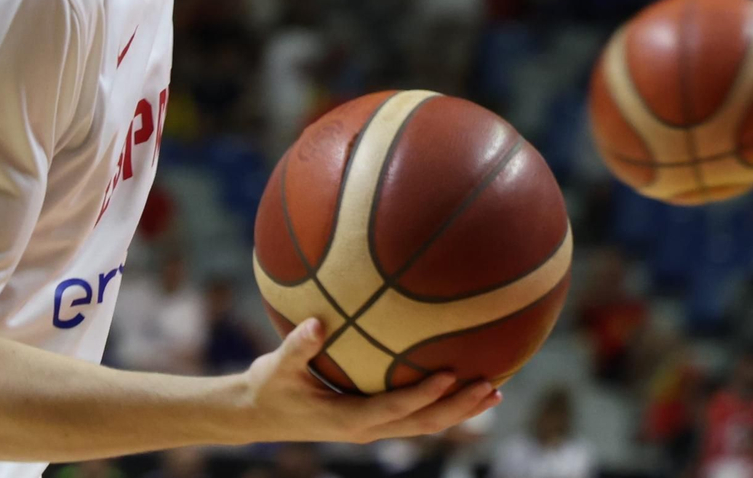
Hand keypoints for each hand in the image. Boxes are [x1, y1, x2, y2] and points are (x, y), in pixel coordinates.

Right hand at [236, 318, 500, 445]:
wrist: (258, 415)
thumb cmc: (267, 388)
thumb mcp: (275, 367)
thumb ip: (296, 347)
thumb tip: (316, 323)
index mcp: (349, 419)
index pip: (396, 409)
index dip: (425, 395)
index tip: (452, 375)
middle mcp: (368, 428)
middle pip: (424, 424)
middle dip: (460, 408)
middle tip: (492, 386)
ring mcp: (373, 427)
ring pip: (425, 424)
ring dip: (459, 410)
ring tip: (494, 391)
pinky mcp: (372, 420)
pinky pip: (414, 415)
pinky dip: (439, 402)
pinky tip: (457, 380)